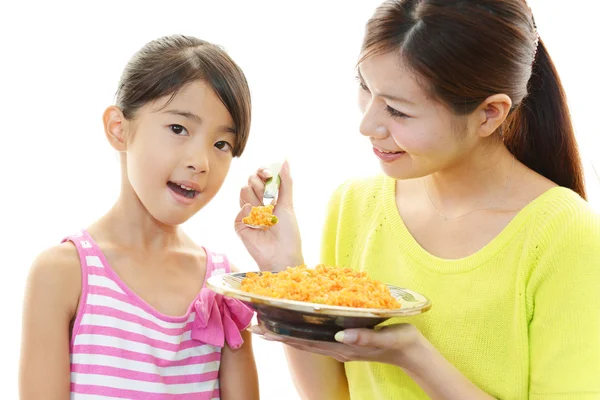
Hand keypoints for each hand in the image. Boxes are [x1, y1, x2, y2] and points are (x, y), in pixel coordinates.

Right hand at [235, 160, 303, 270]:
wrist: (282, 254)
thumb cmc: (289, 233)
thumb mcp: (288, 204)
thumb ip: (286, 182)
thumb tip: (285, 160)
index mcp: (269, 198)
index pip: (260, 177)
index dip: (262, 172)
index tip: (267, 174)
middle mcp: (257, 204)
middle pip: (251, 181)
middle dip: (261, 187)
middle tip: (270, 200)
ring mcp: (247, 213)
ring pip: (244, 192)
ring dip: (258, 200)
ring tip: (267, 215)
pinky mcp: (239, 224)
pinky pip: (241, 209)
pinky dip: (249, 213)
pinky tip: (258, 222)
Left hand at [248, 323, 423, 366]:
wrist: (412, 353)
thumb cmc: (400, 342)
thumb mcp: (385, 338)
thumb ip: (364, 337)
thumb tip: (339, 334)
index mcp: (343, 347)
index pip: (306, 341)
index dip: (283, 335)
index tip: (263, 328)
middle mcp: (337, 348)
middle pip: (301, 342)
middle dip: (277, 335)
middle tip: (255, 326)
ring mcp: (340, 347)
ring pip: (307, 340)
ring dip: (287, 334)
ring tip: (269, 326)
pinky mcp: (346, 343)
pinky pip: (318, 338)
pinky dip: (302, 332)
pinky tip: (297, 325)